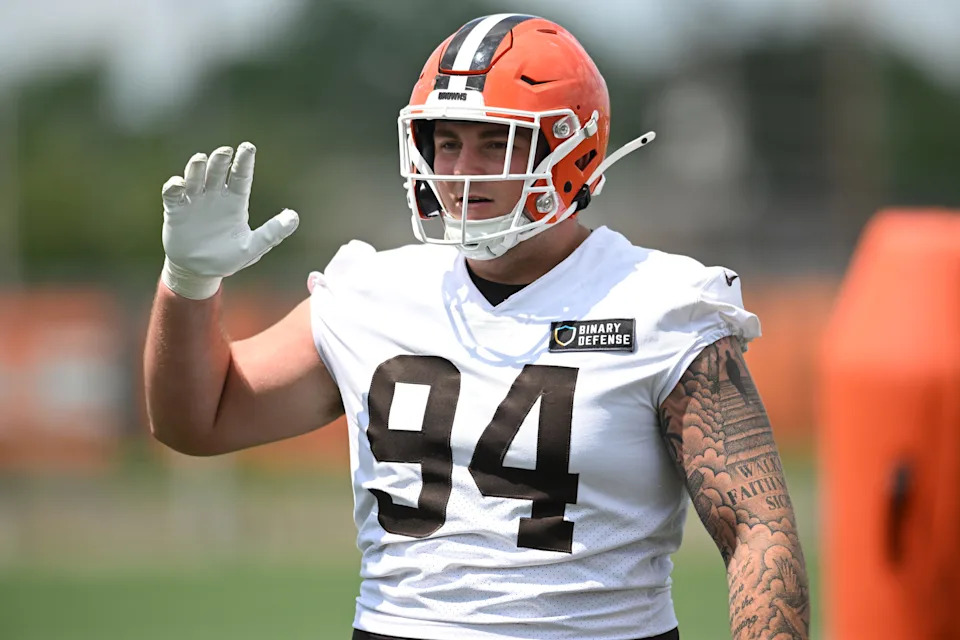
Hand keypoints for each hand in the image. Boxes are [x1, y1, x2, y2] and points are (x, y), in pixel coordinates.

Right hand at [160, 142, 298, 299]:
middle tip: (225, 151)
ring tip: (200, 160)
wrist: (199, 271)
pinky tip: (178, 184)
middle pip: (218, 172)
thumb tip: (294, 217)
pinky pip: (172, 194)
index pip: (241, 176)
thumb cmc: (228, 257)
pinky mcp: (176, 210)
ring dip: (196, 168)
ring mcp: (194, 201)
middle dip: (220, 160)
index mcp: (235, 201)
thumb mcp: (253, 247)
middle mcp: (215, 196)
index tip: (248, 147)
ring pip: (195, 178)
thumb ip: (273, 232)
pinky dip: (174, 187)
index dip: (244, 162)